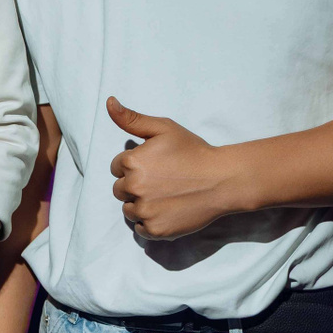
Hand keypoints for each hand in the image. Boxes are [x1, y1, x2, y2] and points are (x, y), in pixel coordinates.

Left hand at [107, 96, 245, 239]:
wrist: (222, 179)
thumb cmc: (193, 151)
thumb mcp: (163, 128)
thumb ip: (132, 119)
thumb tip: (109, 102)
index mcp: (131, 162)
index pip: (116, 167)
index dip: (134, 166)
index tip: (154, 166)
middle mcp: (133, 187)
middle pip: (120, 190)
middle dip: (135, 185)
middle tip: (161, 182)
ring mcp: (144, 210)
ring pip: (128, 210)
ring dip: (140, 205)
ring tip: (164, 196)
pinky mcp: (156, 229)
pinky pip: (140, 229)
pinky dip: (149, 222)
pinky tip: (166, 211)